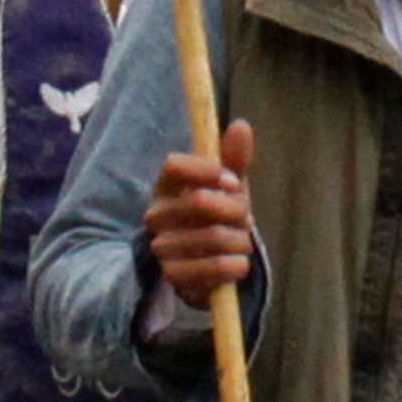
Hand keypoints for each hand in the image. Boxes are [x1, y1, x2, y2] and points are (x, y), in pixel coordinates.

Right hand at [146, 125, 259, 304]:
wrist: (209, 267)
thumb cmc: (218, 218)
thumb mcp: (228, 187)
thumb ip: (233, 158)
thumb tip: (240, 125)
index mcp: (166, 187)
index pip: (174, 165)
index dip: (207, 170)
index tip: (232, 181)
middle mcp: (156, 215)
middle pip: (200, 201)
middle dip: (236, 210)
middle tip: (245, 218)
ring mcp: (162, 247)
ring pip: (214, 236)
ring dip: (241, 240)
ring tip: (241, 243)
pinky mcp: (173, 277)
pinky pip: (214, 267)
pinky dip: (236, 265)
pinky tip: (238, 263)